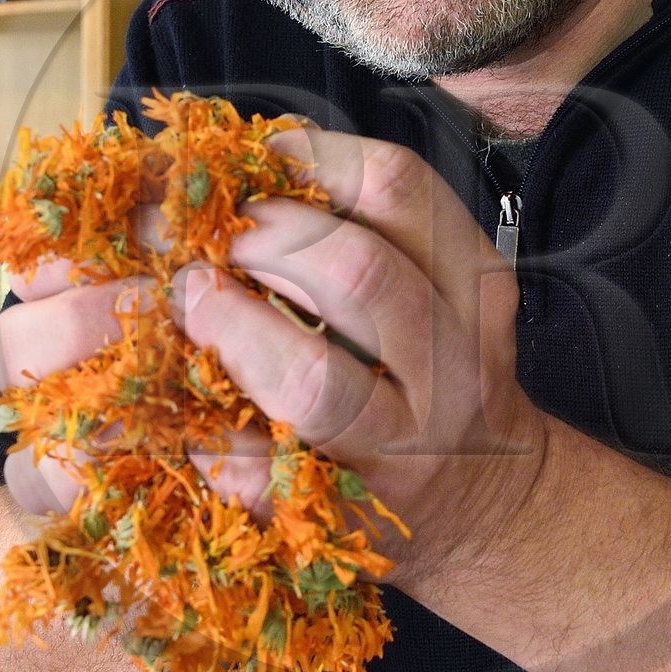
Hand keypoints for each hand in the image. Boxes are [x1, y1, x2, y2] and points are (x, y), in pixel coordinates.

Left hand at [0, 127, 549, 584]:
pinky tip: (180, 423)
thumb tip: (232, 160)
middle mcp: (452, 361)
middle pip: (355, 271)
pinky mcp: (357, 513)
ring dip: (229, 331)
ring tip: (185, 304)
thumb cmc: (428, 375)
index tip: (249, 159)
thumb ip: (358, 228)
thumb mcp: (428, 288)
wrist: (490, 507)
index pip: (397, 187)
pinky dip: (213, 446)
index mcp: (470, 283)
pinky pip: (270, 476)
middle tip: (191, 236)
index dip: (307, 158)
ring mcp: (406, 442)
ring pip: (312, 379)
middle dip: (255, 240)